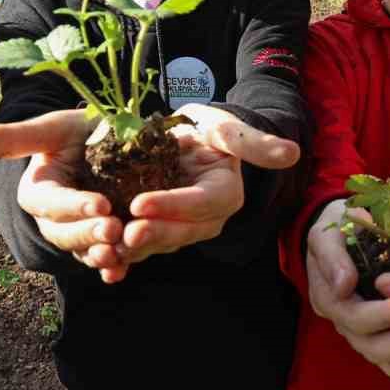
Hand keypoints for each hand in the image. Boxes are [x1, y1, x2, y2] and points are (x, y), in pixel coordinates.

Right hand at [0, 110, 127, 281]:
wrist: (106, 147)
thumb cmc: (74, 134)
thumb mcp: (50, 129)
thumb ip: (13, 138)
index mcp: (38, 193)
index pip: (51, 203)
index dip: (73, 206)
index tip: (101, 204)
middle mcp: (53, 220)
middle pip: (64, 233)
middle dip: (88, 233)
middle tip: (114, 229)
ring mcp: (76, 234)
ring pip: (82, 252)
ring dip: (99, 257)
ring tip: (120, 254)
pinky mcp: (99, 245)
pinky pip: (103, 262)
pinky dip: (113, 269)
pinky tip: (121, 272)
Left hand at [120, 105, 299, 262]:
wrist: (191, 142)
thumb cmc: (210, 131)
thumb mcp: (228, 128)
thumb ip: (252, 142)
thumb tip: (290, 154)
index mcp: (225, 194)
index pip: (202, 203)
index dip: (172, 206)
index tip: (139, 202)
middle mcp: (206, 219)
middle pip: (181, 231)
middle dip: (152, 234)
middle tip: (123, 234)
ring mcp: (183, 229)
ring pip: (160, 243)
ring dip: (134, 249)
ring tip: (106, 247)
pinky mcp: (161, 232)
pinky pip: (144, 248)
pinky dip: (122, 257)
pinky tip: (100, 260)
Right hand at [305, 200, 389, 380]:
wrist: (356, 225)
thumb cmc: (344, 222)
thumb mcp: (331, 227)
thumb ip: (333, 254)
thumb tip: (344, 286)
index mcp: (329, 298)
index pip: (355, 318)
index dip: (386, 314)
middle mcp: (346, 322)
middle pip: (374, 347)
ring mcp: (366, 333)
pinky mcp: (388, 337)